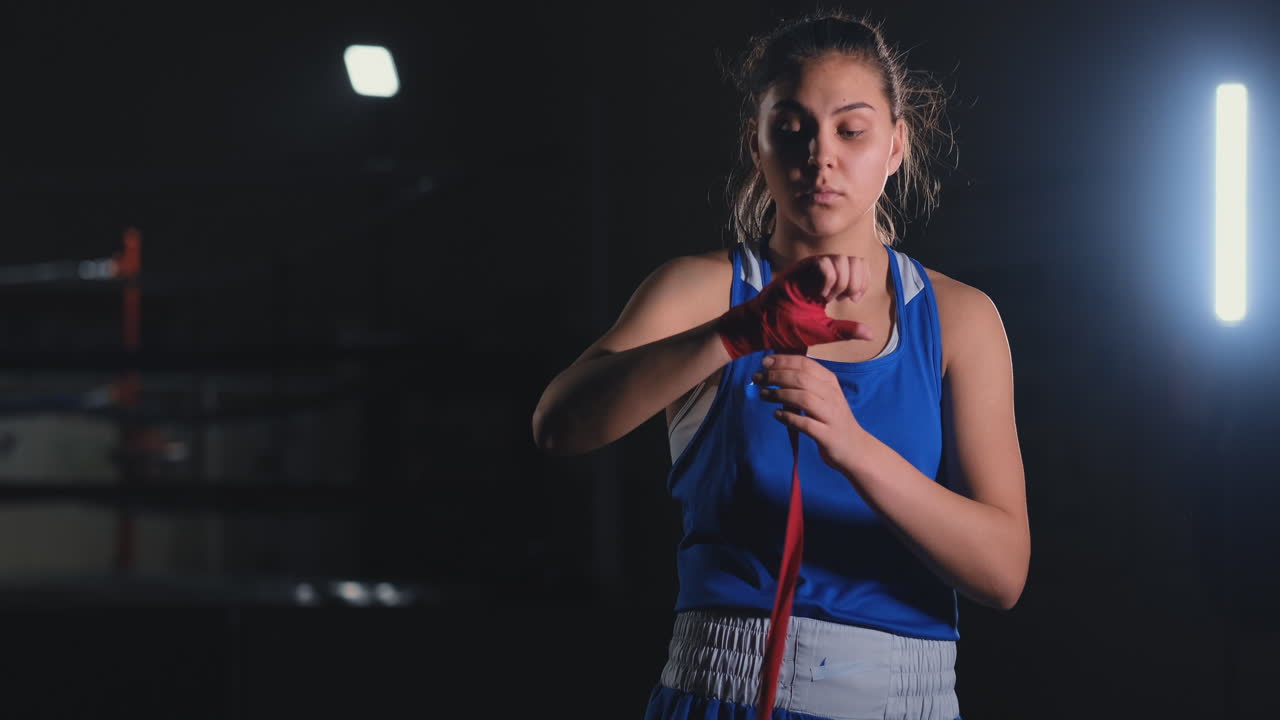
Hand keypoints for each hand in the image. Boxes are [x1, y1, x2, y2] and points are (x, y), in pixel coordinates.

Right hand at [716, 254, 873, 359]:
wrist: (764, 325)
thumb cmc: (790, 328)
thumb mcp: (825, 332)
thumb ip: (847, 330)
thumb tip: (871, 335)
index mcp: (832, 284)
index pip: (859, 268)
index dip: (863, 282)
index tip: (853, 299)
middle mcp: (824, 273)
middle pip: (856, 260)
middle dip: (856, 282)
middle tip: (845, 299)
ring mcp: (812, 269)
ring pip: (842, 259)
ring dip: (842, 281)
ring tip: (831, 298)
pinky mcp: (800, 268)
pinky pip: (825, 263)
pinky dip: (830, 279)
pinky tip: (822, 295)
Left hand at [753, 354, 868, 471]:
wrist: (854, 447)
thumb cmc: (831, 419)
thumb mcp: (822, 396)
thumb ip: (803, 384)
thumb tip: (772, 372)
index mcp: (830, 382)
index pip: (805, 364)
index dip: (783, 361)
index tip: (764, 363)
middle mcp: (832, 395)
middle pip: (801, 379)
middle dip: (776, 376)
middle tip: (757, 378)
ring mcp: (831, 415)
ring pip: (803, 398)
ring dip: (779, 394)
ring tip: (763, 395)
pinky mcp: (827, 435)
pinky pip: (805, 424)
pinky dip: (789, 417)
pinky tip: (777, 415)